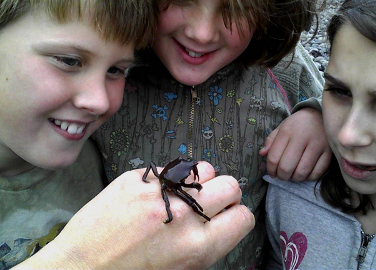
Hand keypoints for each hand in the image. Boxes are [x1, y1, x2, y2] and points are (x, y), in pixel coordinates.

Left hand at [15, 162, 253, 269]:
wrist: (81, 266)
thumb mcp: (179, 269)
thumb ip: (205, 245)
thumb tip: (219, 220)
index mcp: (198, 248)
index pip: (243, 217)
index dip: (237, 217)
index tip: (227, 217)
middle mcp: (184, 216)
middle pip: (230, 185)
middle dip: (225, 194)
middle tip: (209, 203)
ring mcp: (160, 192)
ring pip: (204, 168)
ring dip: (200, 180)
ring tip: (183, 193)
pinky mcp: (139, 177)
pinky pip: (171, 167)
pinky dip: (171, 178)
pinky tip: (156, 192)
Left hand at [259, 107, 331, 180]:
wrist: (320, 114)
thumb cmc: (297, 124)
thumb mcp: (281, 127)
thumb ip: (271, 141)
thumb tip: (262, 154)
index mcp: (287, 131)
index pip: (273, 157)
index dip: (270, 170)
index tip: (272, 173)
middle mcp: (302, 138)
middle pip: (286, 167)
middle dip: (281, 176)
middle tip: (282, 176)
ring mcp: (317, 145)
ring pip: (302, 172)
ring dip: (295, 178)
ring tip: (293, 175)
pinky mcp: (329, 151)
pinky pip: (317, 173)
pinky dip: (309, 177)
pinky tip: (305, 173)